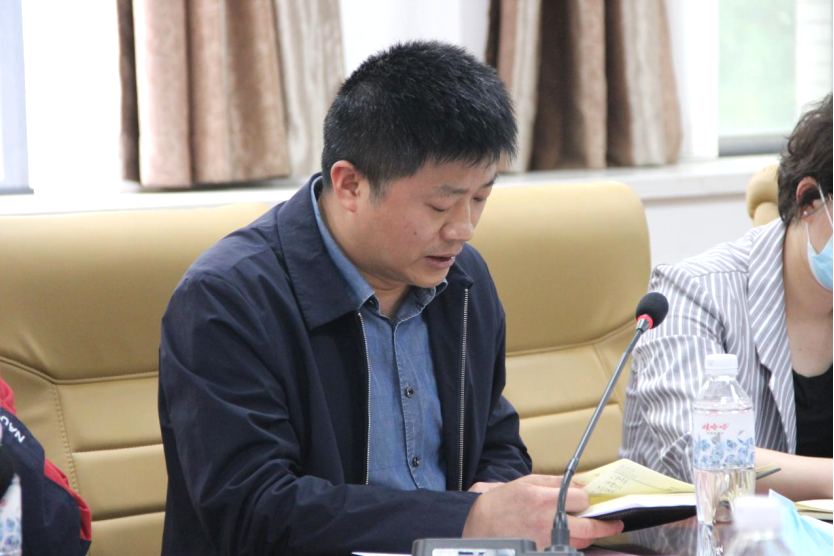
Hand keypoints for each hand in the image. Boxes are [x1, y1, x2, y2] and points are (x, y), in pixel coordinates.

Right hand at [462, 475, 623, 549]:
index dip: (587, 498)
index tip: (589, 499)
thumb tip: (577, 484)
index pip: (582, 498)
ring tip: (594, 530)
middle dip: (604, 525)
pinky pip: (567, 550)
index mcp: (544, 500)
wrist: (478, 528)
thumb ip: (553, 482)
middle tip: (614, 523)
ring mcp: (548, 543)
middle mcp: (549, 523)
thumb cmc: (499, 504)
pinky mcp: (544, 554)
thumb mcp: (524, 483)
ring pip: (581, 543)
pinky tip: (571, 539)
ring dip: (589, 536)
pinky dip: (573, 546)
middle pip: (589, 527)